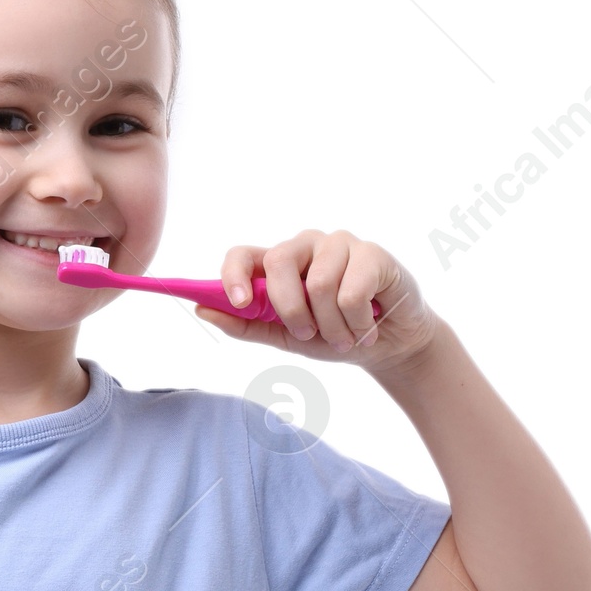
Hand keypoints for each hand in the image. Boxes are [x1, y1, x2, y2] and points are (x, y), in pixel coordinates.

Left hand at [195, 229, 439, 373]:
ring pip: (319, 284)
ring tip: (346, 337)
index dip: (233, 274)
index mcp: (277, 264)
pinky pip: (351, 292)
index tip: (238, 302)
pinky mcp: (372, 253)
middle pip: (280, 262)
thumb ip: (246, 325)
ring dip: (332, 326)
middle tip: (309, 335)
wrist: (386, 345)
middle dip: (291, 311)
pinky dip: (357, 322)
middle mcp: (305, 246)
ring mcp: (339, 244)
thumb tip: (203, 311)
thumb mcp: (285, 338)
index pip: (242, 254)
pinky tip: (368, 325)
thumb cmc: (332, 335)